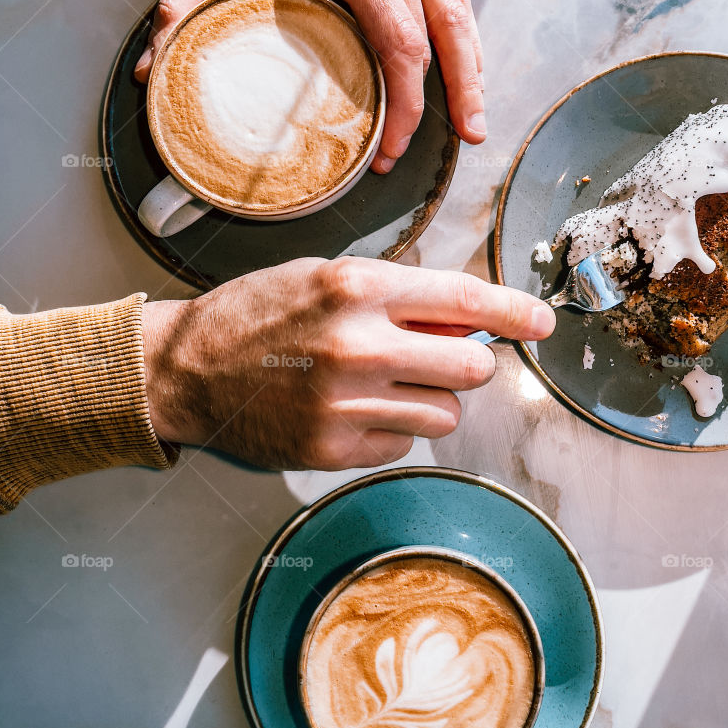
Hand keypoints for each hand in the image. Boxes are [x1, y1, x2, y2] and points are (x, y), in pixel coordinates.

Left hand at [134, 0, 484, 173]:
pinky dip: (463, 40)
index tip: (390, 146)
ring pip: (459, 16)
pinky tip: (464, 71)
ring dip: (472, 72)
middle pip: (441, 37)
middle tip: (455, 145)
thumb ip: (183, 1)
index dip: (404, 102)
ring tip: (474, 124)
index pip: (399, 42)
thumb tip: (150, 67)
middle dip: (449, 99)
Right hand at [142, 258, 554, 469]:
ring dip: (429, 400)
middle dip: (467, 362)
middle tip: (439, 358)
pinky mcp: (333, 450)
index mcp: (356, 289)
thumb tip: (472, 318)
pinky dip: (392, 430)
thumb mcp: (325, 277)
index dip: (514, 313)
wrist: (185, 371)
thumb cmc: (258, 314)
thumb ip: (399, 296)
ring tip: (382, 385)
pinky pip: (404, 445)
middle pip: (470, 367)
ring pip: (444, 414)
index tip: (542, 322)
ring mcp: (345, 405)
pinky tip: (352, 411)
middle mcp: (357, 346)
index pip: (463, 298)